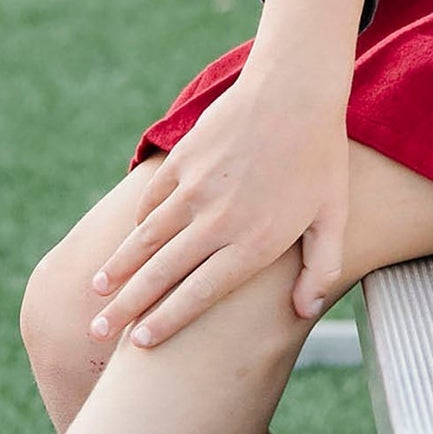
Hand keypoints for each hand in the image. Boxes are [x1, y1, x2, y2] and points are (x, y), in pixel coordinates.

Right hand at [87, 66, 350, 348]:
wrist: (296, 88)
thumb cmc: (321, 155)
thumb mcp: (334, 214)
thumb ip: (322, 267)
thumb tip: (304, 312)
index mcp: (254, 242)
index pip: (199, 295)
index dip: (166, 321)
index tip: (139, 345)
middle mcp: (218, 221)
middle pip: (161, 275)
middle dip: (125, 308)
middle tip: (99, 330)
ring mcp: (196, 188)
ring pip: (146, 239)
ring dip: (118, 267)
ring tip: (98, 291)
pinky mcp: (184, 160)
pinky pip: (153, 200)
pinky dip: (139, 222)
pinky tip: (131, 236)